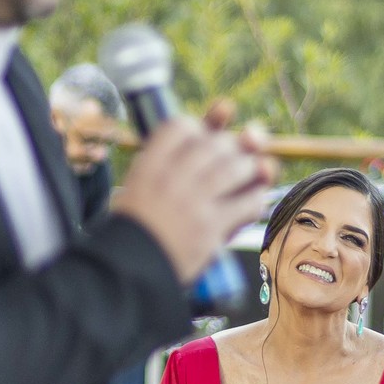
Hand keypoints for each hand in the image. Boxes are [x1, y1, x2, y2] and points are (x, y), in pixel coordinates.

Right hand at [112, 114, 275, 282]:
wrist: (128, 273)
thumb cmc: (139, 228)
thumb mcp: (141, 184)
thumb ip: (175, 152)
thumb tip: (225, 110)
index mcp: (148, 166)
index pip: (181, 126)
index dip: (198, 128)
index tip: (202, 140)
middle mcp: (170, 179)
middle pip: (214, 144)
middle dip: (230, 149)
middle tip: (230, 162)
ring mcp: (191, 203)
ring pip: (236, 168)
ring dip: (249, 170)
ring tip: (246, 178)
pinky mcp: (210, 228)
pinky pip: (248, 202)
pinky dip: (255, 200)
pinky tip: (250, 204)